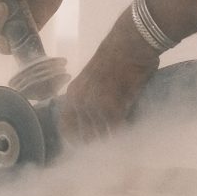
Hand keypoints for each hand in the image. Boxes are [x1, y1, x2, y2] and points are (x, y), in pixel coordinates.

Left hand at [58, 13, 159, 144]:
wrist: (130, 42)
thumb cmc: (117, 57)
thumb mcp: (94, 79)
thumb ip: (91, 98)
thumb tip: (96, 121)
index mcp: (73, 95)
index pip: (66, 128)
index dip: (76, 141)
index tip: (86, 150)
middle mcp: (80, 102)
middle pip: (85, 136)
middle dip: (97, 146)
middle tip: (108, 153)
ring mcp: (95, 106)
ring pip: (102, 135)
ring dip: (111, 143)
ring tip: (120, 149)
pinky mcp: (113, 107)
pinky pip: (116, 131)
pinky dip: (123, 137)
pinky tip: (130, 140)